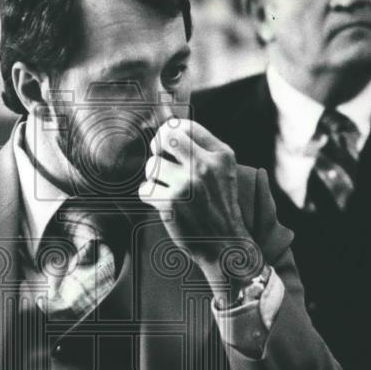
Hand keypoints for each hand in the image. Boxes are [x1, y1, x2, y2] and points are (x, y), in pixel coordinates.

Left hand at [139, 118, 261, 285]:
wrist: (226, 244)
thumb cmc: (220, 206)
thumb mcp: (223, 171)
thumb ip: (203, 149)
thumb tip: (169, 128)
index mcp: (221, 155)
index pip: (185, 126)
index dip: (169, 131)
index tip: (166, 143)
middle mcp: (205, 166)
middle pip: (165, 137)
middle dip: (157, 147)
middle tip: (160, 160)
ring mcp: (187, 184)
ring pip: (152, 165)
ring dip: (154, 178)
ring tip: (167, 189)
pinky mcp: (171, 203)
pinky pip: (144, 190)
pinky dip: (150, 197)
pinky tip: (164, 204)